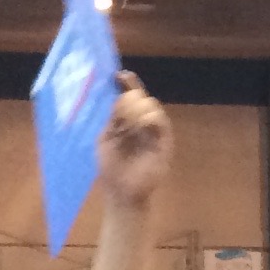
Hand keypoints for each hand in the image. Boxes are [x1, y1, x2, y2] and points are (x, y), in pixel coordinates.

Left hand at [97, 72, 172, 206]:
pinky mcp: (164, 143)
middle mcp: (142, 123)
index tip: (119, 76)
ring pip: (153, 106)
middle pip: (142, 97)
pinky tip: (139, 125)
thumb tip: (117, 98)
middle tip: (121, 104)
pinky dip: (149, 119)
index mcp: (127, 120)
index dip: (127, 84)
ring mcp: (154, 132)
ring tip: (127, 120)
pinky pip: (161, 123)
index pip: (130, 96)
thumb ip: (111, 120)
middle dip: (131, 96)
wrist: (121, 194)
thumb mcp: (105, 140)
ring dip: (138, 108)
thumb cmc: (111, 168)